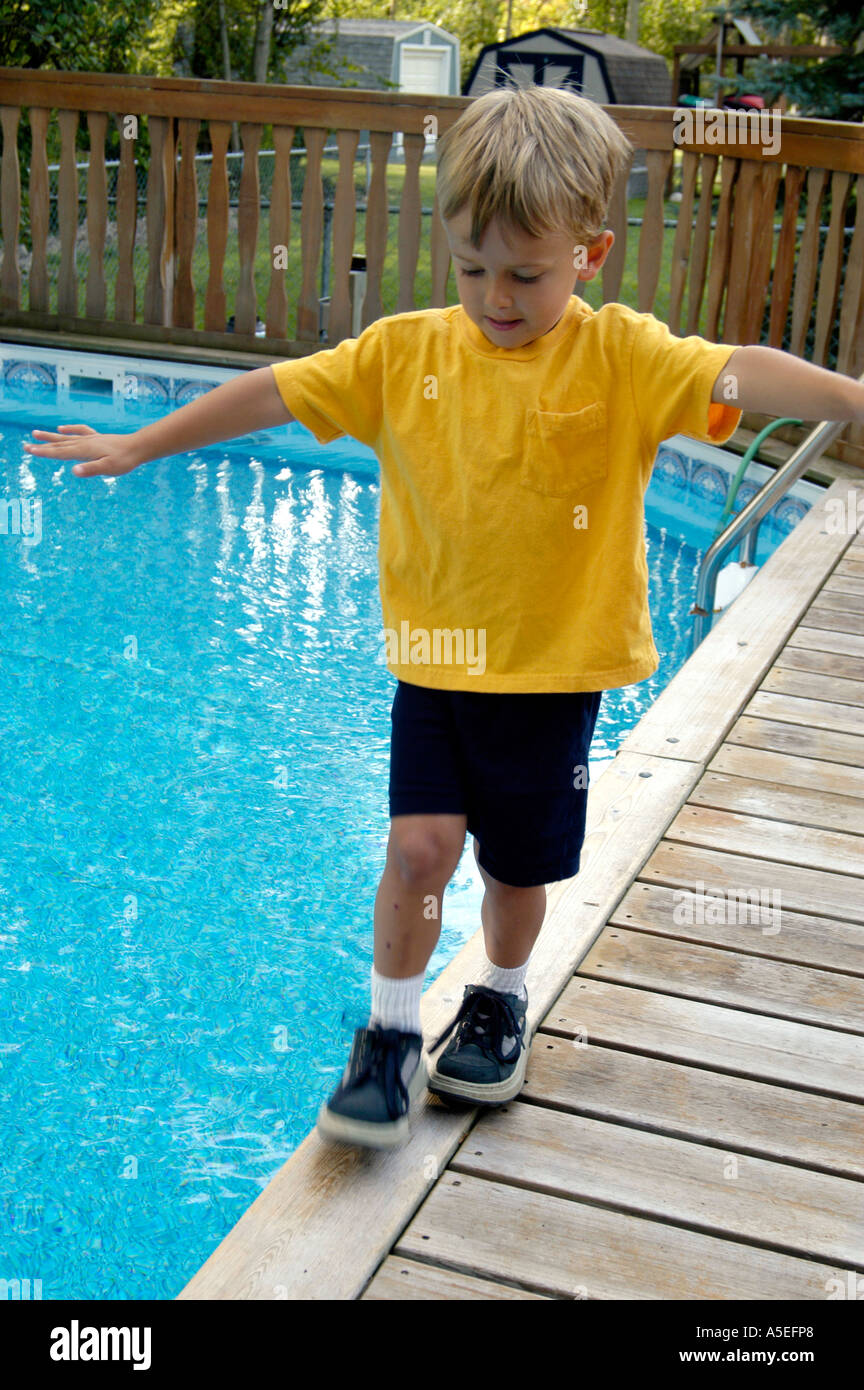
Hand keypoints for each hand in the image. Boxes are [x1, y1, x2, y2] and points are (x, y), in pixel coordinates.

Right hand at [23, 424, 143, 476]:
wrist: (138, 447)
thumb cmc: (124, 460)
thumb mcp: (108, 468)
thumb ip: (91, 469)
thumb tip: (73, 471)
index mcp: (84, 450)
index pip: (60, 452)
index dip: (44, 452)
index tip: (29, 451)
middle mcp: (84, 443)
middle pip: (59, 444)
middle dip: (42, 446)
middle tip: (25, 447)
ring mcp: (90, 439)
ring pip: (66, 437)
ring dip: (50, 436)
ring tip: (35, 433)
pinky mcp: (96, 438)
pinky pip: (79, 431)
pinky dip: (69, 429)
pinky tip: (62, 428)